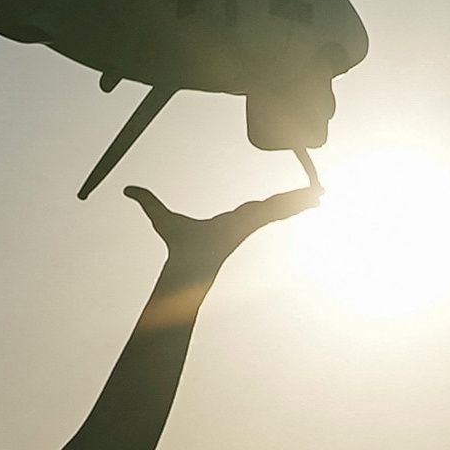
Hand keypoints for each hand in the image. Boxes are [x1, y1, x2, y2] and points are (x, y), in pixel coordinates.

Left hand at [122, 181, 320, 283]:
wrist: (185, 260)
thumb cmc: (177, 244)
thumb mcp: (160, 216)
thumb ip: (146, 202)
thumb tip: (126, 189)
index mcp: (232, 219)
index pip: (257, 207)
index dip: (273, 203)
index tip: (283, 199)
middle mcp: (245, 220)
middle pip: (275, 205)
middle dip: (295, 200)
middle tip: (318, 193)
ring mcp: (251, 222)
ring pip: (280, 206)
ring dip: (301, 200)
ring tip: (323, 194)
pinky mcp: (254, 222)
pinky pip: (278, 210)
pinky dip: (295, 204)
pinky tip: (314, 199)